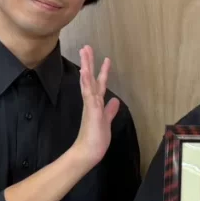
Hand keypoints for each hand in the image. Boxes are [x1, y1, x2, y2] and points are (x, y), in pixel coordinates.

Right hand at [74, 45, 120, 166]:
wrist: (88, 153)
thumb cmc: (96, 139)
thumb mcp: (106, 121)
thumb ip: (110, 111)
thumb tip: (115, 101)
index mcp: (96, 104)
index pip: (99, 84)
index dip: (102, 72)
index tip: (105, 59)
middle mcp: (92, 102)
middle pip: (90, 78)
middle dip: (89, 63)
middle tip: (86, 47)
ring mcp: (91, 105)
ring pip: (88, 82)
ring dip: (86, 67)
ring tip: (84, 52)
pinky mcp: (91, 110)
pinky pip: (88, 94)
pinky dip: (86, 82)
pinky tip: (85, 72)